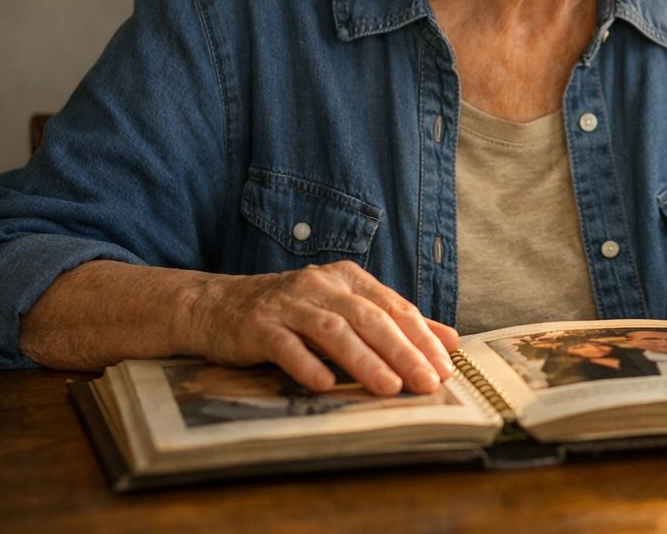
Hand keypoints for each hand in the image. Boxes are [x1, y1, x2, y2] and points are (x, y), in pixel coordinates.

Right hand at [189, 262, 458, 396]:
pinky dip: (306, 364)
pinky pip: (285, 345)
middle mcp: (321, 286)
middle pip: (369, 318)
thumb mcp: (344, 309)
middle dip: (402, 351)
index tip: (444, 368)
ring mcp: (288, 305)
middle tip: (426, 382)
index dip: (422, 337)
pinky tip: (324, 384)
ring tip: (388, 387)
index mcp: (348, 279)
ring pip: (333, 331)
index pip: (394, 307)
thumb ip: (394, 323)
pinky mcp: (258, 326)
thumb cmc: (290, 313)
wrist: (217, 305)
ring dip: (364, 360)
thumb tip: (449, 340)